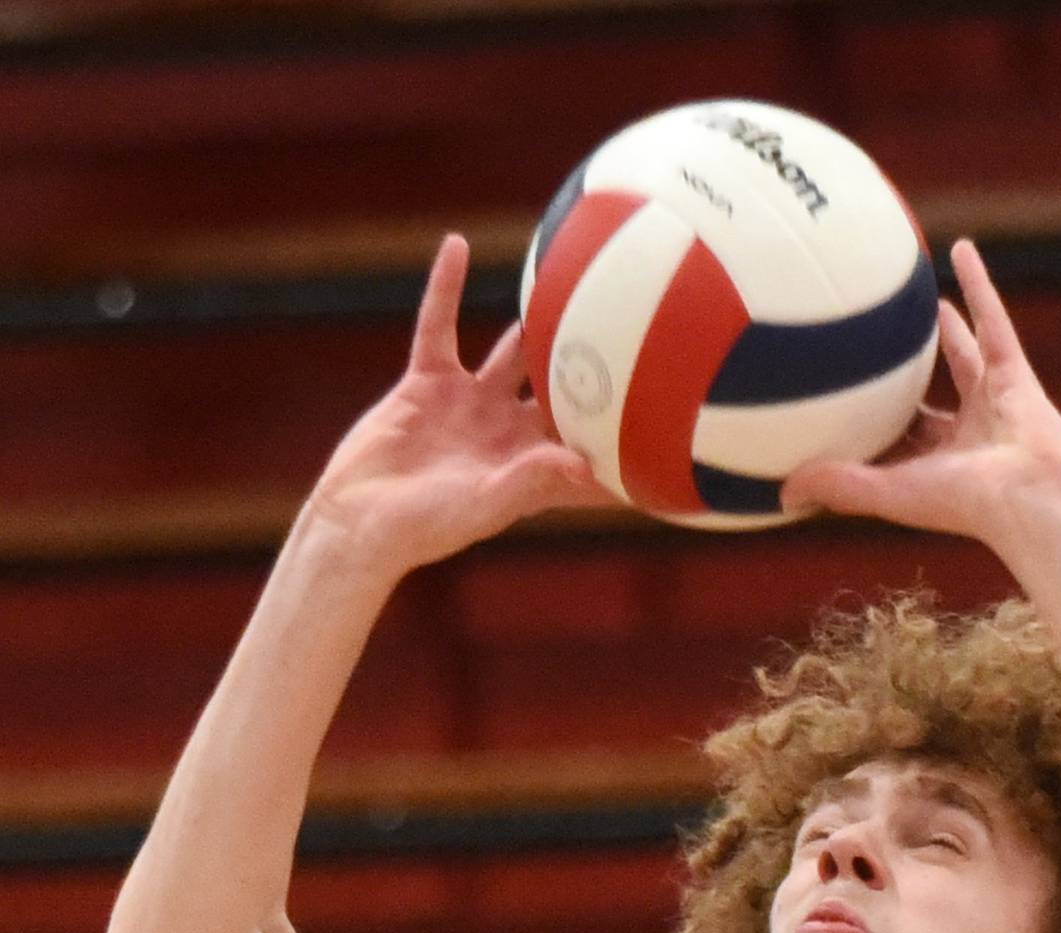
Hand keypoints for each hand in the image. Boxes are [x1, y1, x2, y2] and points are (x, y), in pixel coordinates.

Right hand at [306, 232, 612, 577]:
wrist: (359, 520)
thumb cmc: (424, 529)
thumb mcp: (484, 506)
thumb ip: (533, 481)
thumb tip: (586, 461)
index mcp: (529, 469)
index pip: (588, 455)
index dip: (624, 445)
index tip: (669, 427)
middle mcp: (507, 432)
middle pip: (560, 394)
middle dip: (592, 371)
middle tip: (635, 331)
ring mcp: (469, 404)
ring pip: (510, 353)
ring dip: (534, 323)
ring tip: (570, 278)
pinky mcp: (427, 382)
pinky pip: (437, 324)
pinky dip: (445, 286)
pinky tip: (457, 244)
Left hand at [779, 238, 1060, 557]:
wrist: (1029, 494)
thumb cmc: (962, 503)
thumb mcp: (887, 493)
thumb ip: (837, 486)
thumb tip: (780, 493)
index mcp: (931, 466)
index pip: (893, 442)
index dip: (867, 428)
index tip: (834, 406)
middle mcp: (960, 436)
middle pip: (923, 401)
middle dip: (901, 379)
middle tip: (870, 349)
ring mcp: (989, 402)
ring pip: (960, 354)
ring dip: (943, 327)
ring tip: (919, 298)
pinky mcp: (1013, 372)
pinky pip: (991, 318)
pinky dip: (979, 284)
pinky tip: (960, 250)